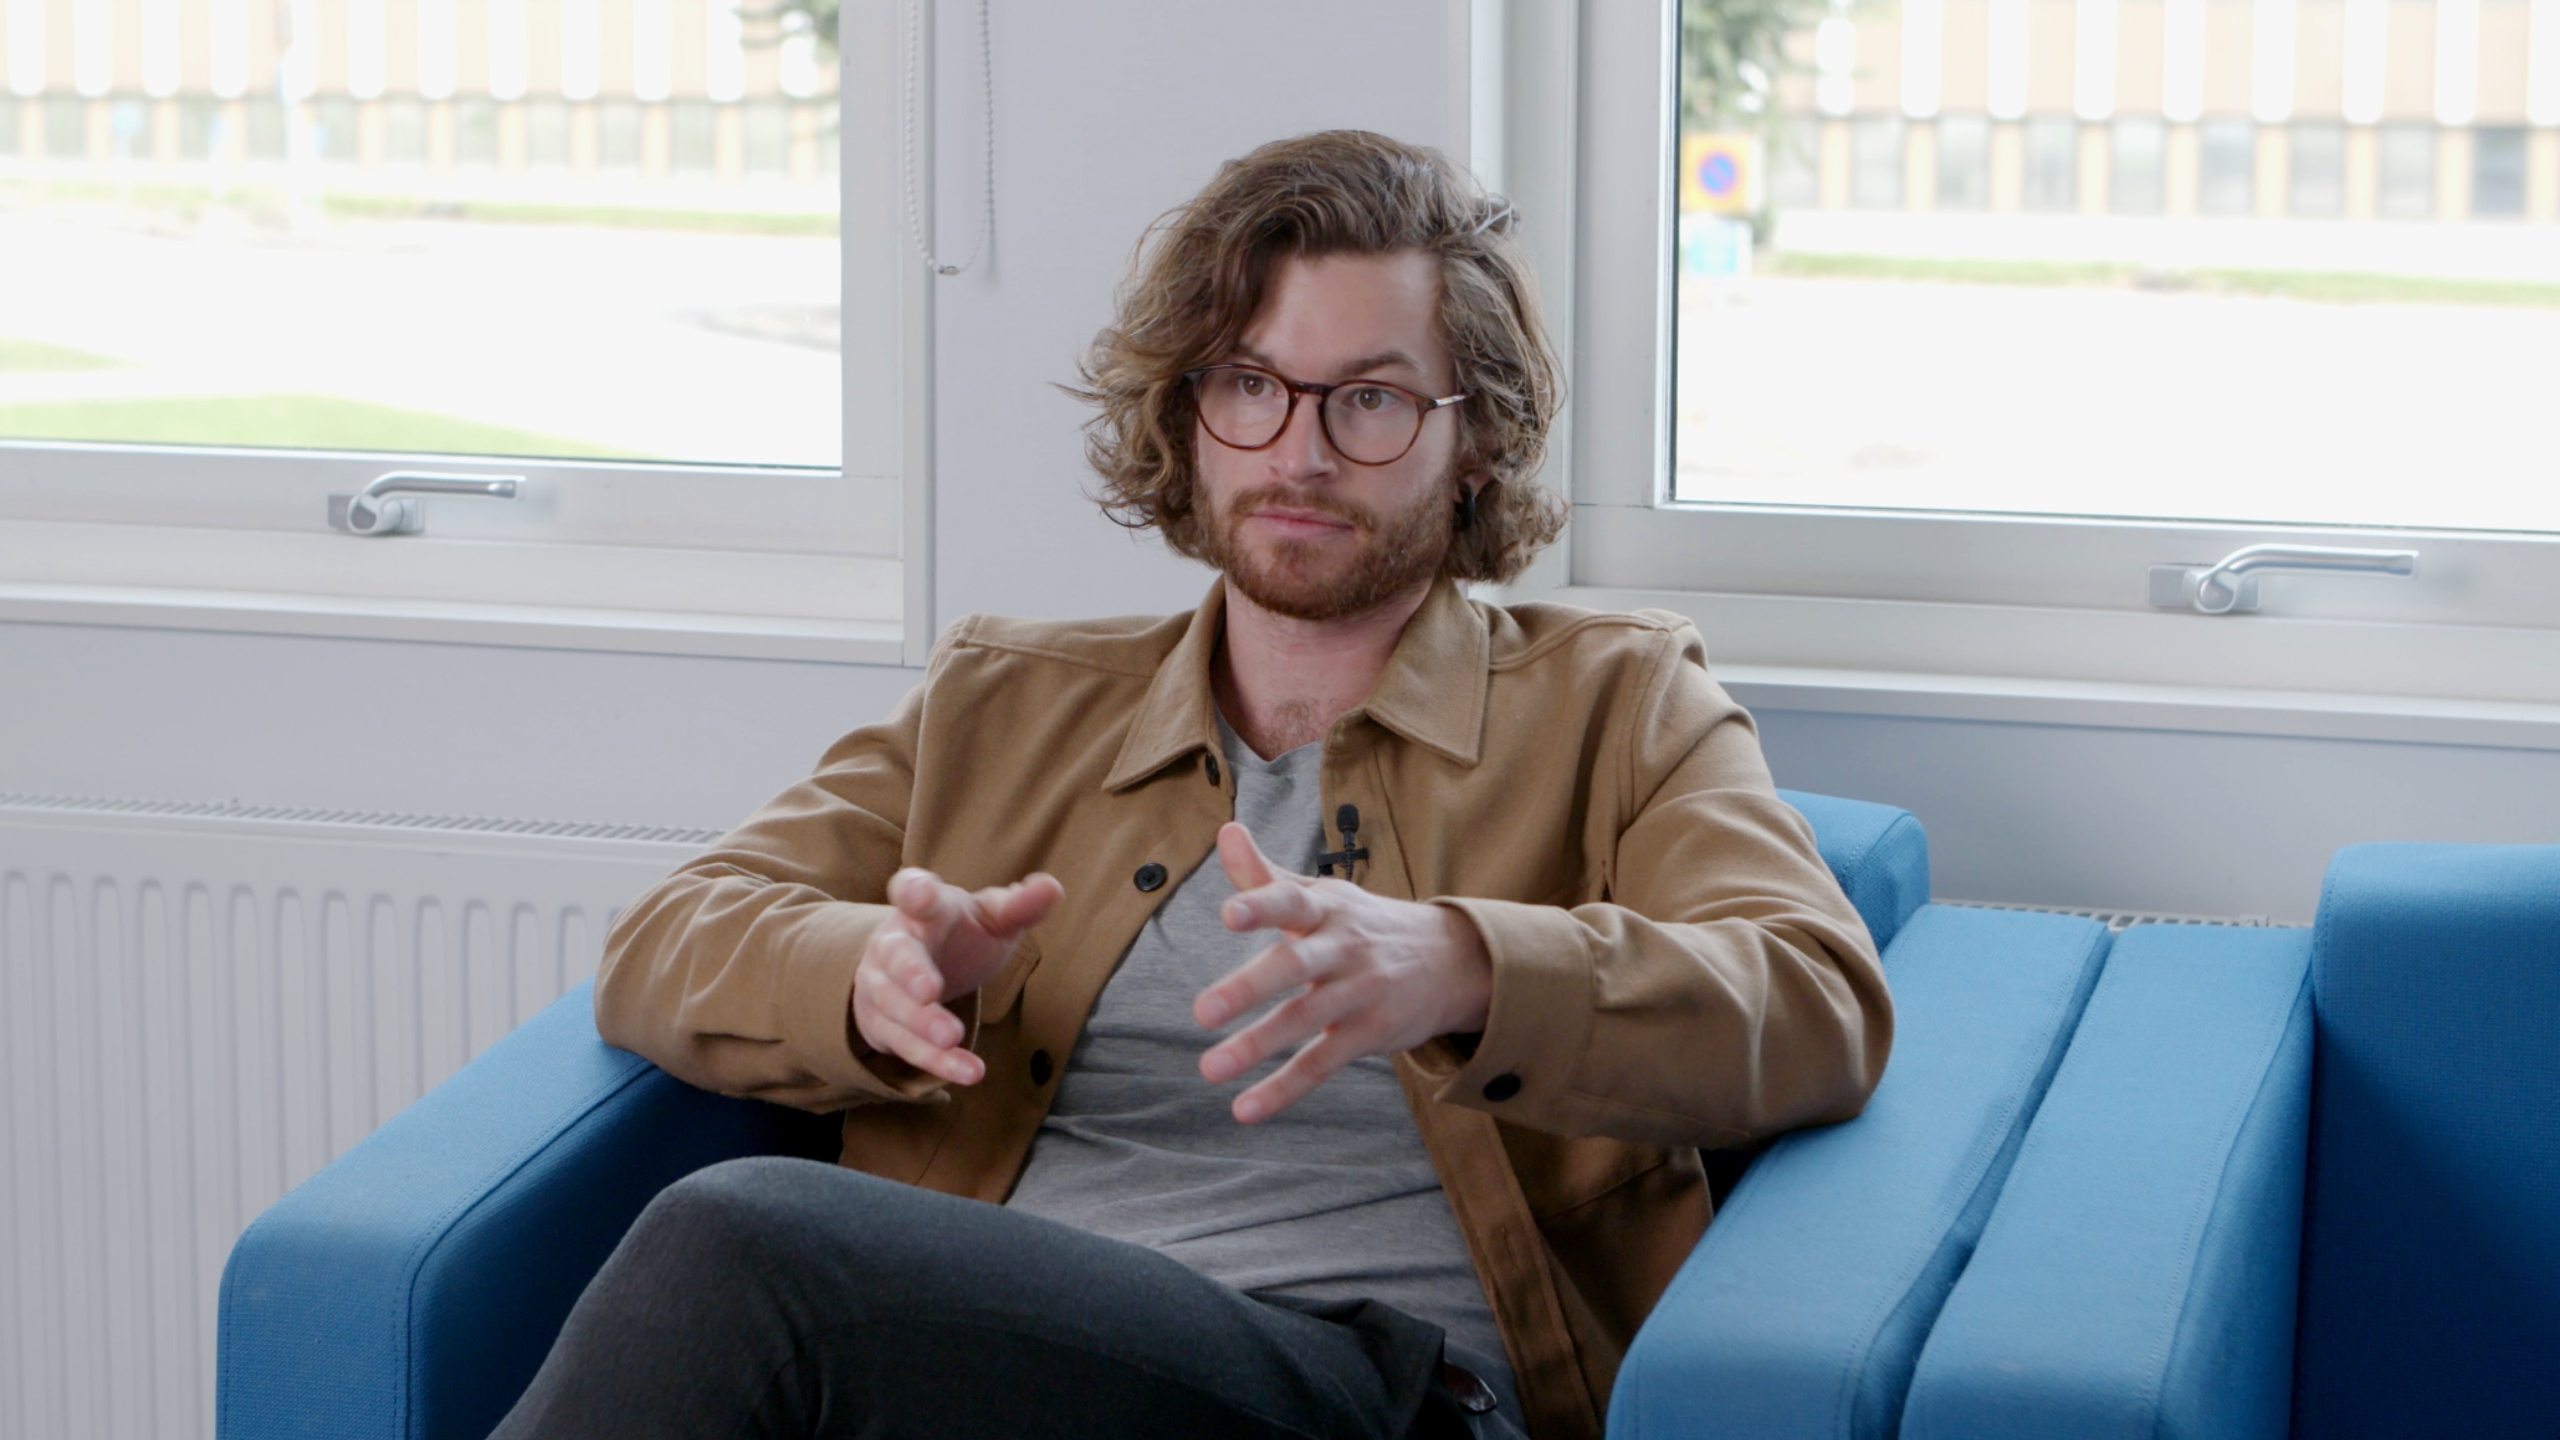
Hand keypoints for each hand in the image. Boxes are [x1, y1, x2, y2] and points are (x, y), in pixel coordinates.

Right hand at [851, 868, 1062, 1086]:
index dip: (915, 891)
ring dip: (922, 1024)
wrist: (918, 972)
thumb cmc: (961, 936)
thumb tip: (1053, 888)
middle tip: (929, 992)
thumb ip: (1020, 906)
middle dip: (910, 973)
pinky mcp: (882, 1026)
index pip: (911, 891)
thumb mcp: (992, 918)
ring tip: (953, 1037)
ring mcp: (881, 986)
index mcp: (923, 909)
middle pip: (895, 956)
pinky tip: (969, 1072)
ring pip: (894, 1007)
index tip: (921, 894)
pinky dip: (937, 1061)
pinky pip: (906, 1046)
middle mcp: (893, 943)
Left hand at [1193, 822, 1492, 1123]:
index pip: (1292, 901)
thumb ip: (1266, 875)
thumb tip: (1225, 831)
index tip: (1229, 914)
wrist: (1451, 960)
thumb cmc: (1364, 925)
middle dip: (1250, 987)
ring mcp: (1359, 993)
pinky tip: (1245, 1109)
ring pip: (1305, 1020)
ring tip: (1210, 1068)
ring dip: (1257, 1046)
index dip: (1261, 906)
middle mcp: (1344, 948)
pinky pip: (1322, 1064)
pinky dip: (1283, 1088)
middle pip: (1296, 966)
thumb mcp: (1322, 894)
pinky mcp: (1370, 1034)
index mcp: (1327, 908)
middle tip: (1202, 1012)